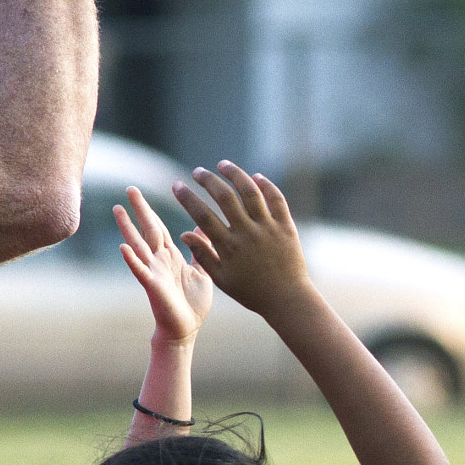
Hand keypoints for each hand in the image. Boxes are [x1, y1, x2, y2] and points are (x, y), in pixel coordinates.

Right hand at [116, 187, 214, 345]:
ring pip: (138, 245)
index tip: (146, 192)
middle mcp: (160, 260)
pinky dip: (132, 260)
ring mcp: (154, 272)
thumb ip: (201, 251)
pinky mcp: (153, 286)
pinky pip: (140, 271)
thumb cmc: (193, 303)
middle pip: (148, 229)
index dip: (152, 210)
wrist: (186, 330)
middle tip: (129, 188)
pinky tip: (122, 248)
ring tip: (117, 209)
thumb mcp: (203, 272)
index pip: (160, 227)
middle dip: (140, 209)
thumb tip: (202, 229)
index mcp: (171, 256)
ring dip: (128, 228)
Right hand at [171, 162, 309, 316]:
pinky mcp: (286, 227)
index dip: (187, 198)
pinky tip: (255, 177)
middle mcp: (248, 233)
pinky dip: (266, 185)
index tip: (177, 185)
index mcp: (229, 247)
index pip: (202, 215)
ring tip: (223, 165)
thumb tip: (184, 234)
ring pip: (250, 192)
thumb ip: (203, 255)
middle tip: (198, 172)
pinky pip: (276, 200)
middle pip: (225, 197)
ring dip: (235, 174)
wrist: (287, 300)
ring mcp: (268, 228)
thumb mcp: (222, 279)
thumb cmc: (251, 292)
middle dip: (208, 180)